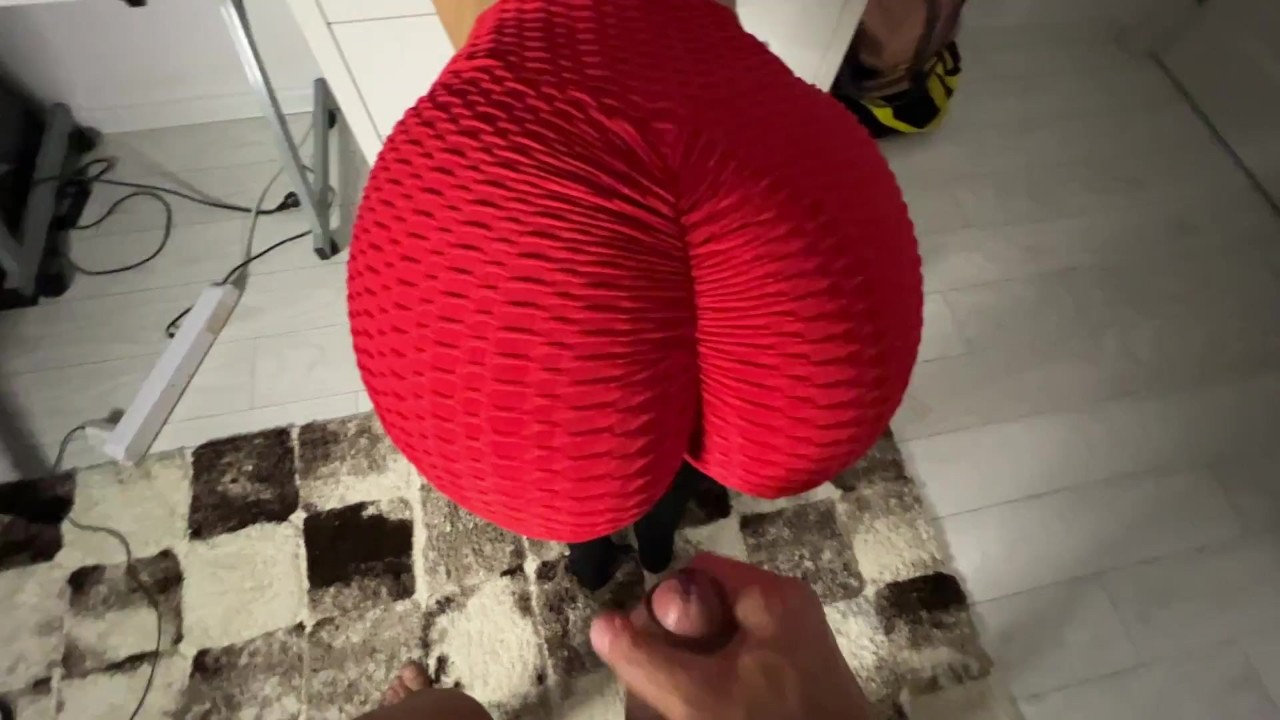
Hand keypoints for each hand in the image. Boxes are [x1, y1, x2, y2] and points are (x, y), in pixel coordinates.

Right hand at [590, 553, 871, 719]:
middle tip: (657, 680)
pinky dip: (719, 678)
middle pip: (707, 604)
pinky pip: (744, 659)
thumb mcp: (699, 697)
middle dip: (674, 640)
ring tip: (675, 696)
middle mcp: (788, 606)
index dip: (662, 607)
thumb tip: (599, 622)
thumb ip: (645, 658)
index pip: (695, 572)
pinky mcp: (800, 671)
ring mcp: (797, 639)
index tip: (647, 649)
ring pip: (723, 636)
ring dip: (693, 663)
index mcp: (771, 594)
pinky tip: (703, 705)